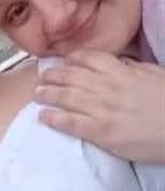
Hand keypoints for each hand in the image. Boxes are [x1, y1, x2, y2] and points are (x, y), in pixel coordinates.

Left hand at [35, 49, 164, 163]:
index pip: (87, 58)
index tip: (62, 61)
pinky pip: (71, 122)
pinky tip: (43, 116)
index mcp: (120, 71)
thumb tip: (120, 62)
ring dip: (47, 94)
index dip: (70, 59)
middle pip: (70, 76)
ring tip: (37, 94)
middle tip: (41, 77)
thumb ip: (133, 67)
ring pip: (66, 97)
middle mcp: (106, 86)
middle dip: (52, 75)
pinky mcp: (101, 131)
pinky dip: (54, 118)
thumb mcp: (154, 75)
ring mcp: (102, 108)